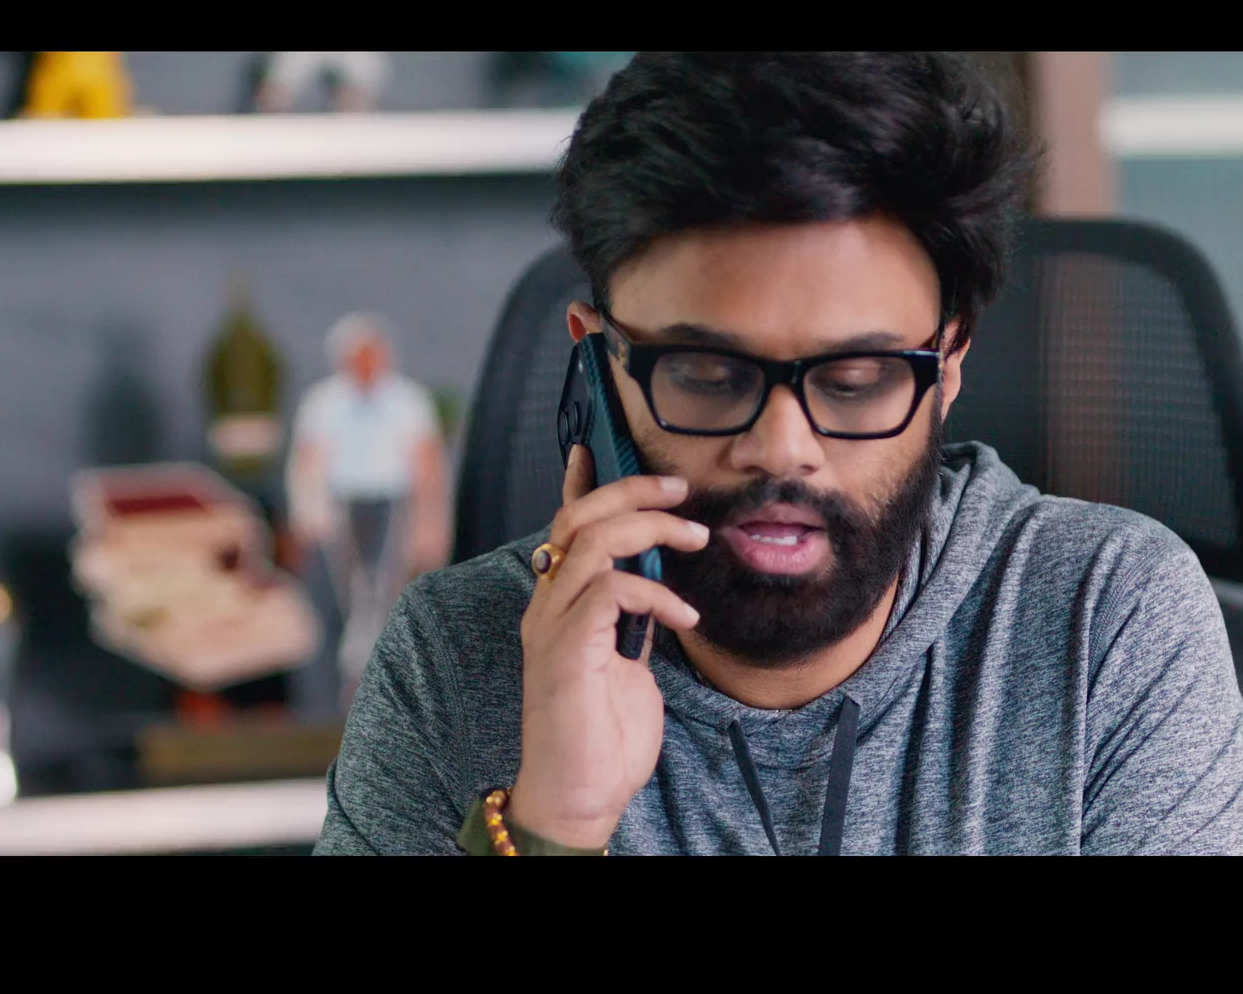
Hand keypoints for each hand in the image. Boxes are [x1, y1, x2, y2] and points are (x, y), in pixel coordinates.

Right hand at [506, 446, 708, 849]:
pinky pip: (610, 590)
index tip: (599, 447)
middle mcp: (547, 607)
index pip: (565, 527)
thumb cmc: (603, 736)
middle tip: (679, 489)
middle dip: (632, 490)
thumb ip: (632, 620)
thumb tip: (658, 585)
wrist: (581, 795)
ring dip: (652, 529)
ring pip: (593, 541)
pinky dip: (655, 590)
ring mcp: (552, 626)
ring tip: (695, 536)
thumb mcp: (628, 662)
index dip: (582, 483)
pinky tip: (684, 612)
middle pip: (578, 518)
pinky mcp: (567, 650)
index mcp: (559, 605)